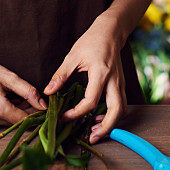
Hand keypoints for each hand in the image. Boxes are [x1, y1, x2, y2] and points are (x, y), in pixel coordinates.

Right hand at [0, 42, 46, 125]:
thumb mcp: (8, 77)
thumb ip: (28, 92)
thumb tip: (43, 105)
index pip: (24, 120)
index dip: (35, 114)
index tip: (41, 107)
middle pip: (14, 121)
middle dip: (22, 110)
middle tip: (23, 94)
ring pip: (5, 121)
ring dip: (11, 111)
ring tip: (8, 93)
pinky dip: (0, 111)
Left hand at [43, 14, 126, 143]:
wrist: (110, 32)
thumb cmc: (91, 41)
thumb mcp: (73, 56)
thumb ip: (61, 75)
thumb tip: (48, 92)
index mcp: (100, 73)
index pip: (91, 100)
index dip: (77, 113)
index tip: (65, 117)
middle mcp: (114, 81)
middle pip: (116, 111)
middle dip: (106, 128)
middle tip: (92, 138)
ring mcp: (120, 83)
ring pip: (122, 110)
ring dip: (111, 123)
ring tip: (96, 131)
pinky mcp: (121, 85)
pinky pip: (121, 104)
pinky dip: (113, 115)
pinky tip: (101, 119)